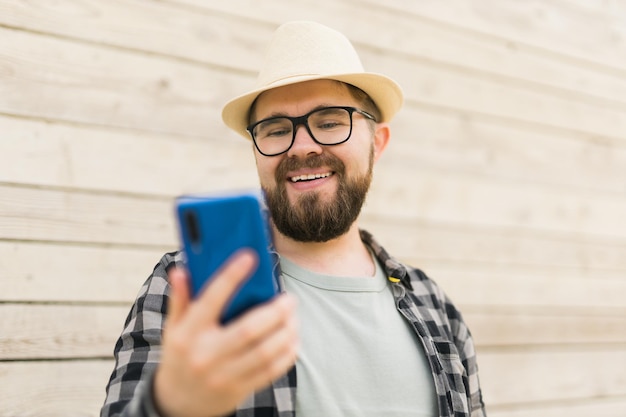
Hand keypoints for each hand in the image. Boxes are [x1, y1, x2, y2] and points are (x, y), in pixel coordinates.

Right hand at [153, 250, 297, 416]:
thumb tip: (180, 270)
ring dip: (287, 331)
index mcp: (188, 333)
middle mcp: (206, 354)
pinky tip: (292, 338)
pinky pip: (271, 370)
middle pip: (249, 329)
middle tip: (289, 298)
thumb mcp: (173, 328)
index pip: (211, 299)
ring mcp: (224, 374)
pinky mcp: (240, 389)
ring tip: (293, 316)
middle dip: (276, 311)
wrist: (177, 403)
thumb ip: (180, 299)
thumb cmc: (180, 355)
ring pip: (266, 351)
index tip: (250, 257)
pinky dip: (287, 353)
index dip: (231, 276)